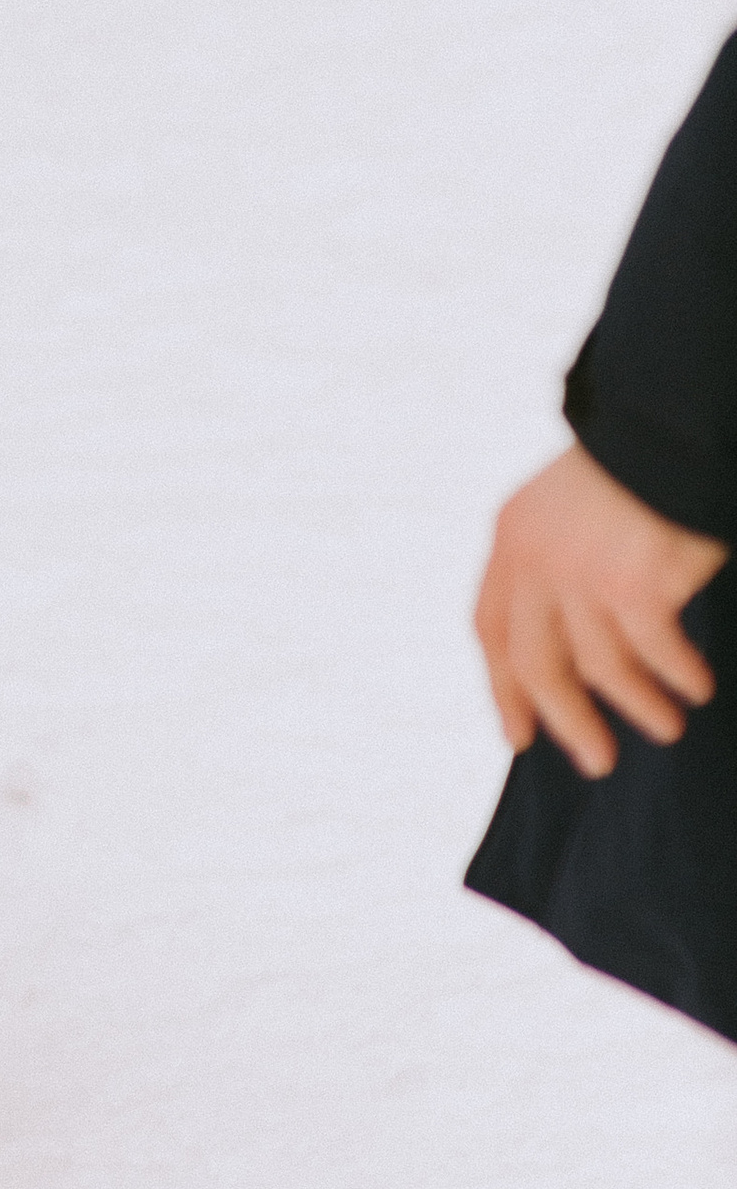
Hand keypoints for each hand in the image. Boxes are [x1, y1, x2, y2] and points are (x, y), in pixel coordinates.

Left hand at [475, 441, 727, 778]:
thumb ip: (559, 567)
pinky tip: (698, 686)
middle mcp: (535, 559)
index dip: (503, 688)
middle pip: (536, 664)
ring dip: (639, 705)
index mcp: (512, 538)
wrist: (673, 425)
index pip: (491, 629)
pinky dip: (679, 675)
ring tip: (668, 727)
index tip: (517, 735)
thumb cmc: (637, 470)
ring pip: (601, 669)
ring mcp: (582, 574)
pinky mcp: (635, 585)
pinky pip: (656, 653)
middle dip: (566, 720)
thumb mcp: (570, 510)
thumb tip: (575, 652)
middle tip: (597, 762)